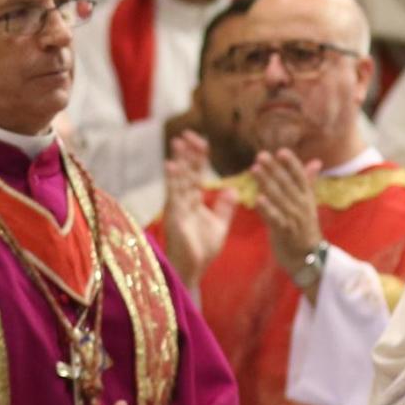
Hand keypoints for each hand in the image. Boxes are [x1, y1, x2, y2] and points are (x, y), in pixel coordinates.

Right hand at [156, 132, 237, 285]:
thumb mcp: (219, 224)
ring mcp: (176, 209)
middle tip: (187, 133)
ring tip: (178, 143)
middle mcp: (182, 202)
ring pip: (177, 180)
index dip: (198, 158)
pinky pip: (173, 196)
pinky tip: (171, 166)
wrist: (194, 271)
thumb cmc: (202, 250)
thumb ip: (224, 206)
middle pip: (185, 172)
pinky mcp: (173, 218)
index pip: (195, 175)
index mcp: (192, 202)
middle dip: (186, 153)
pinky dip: (172, 181)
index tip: (201, 141)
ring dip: (178, 161)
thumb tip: (233, 189)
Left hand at [250, 147, 323, 280]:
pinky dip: (267, 209)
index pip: (300, 177)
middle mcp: (302, 206)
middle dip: (274, 169)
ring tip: (254, 170)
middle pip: (286, 184)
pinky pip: (275, 218)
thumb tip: (316, 161)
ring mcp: (294, 219)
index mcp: (307, 198)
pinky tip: (258, 199)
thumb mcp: (308, 204)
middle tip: (261, 156)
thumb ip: (308, 181)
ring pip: (278, 197)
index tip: (281, 151)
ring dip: (266, 182)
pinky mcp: (285, 232)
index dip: (291, 164)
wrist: (308, 258)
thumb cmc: (304, 228)